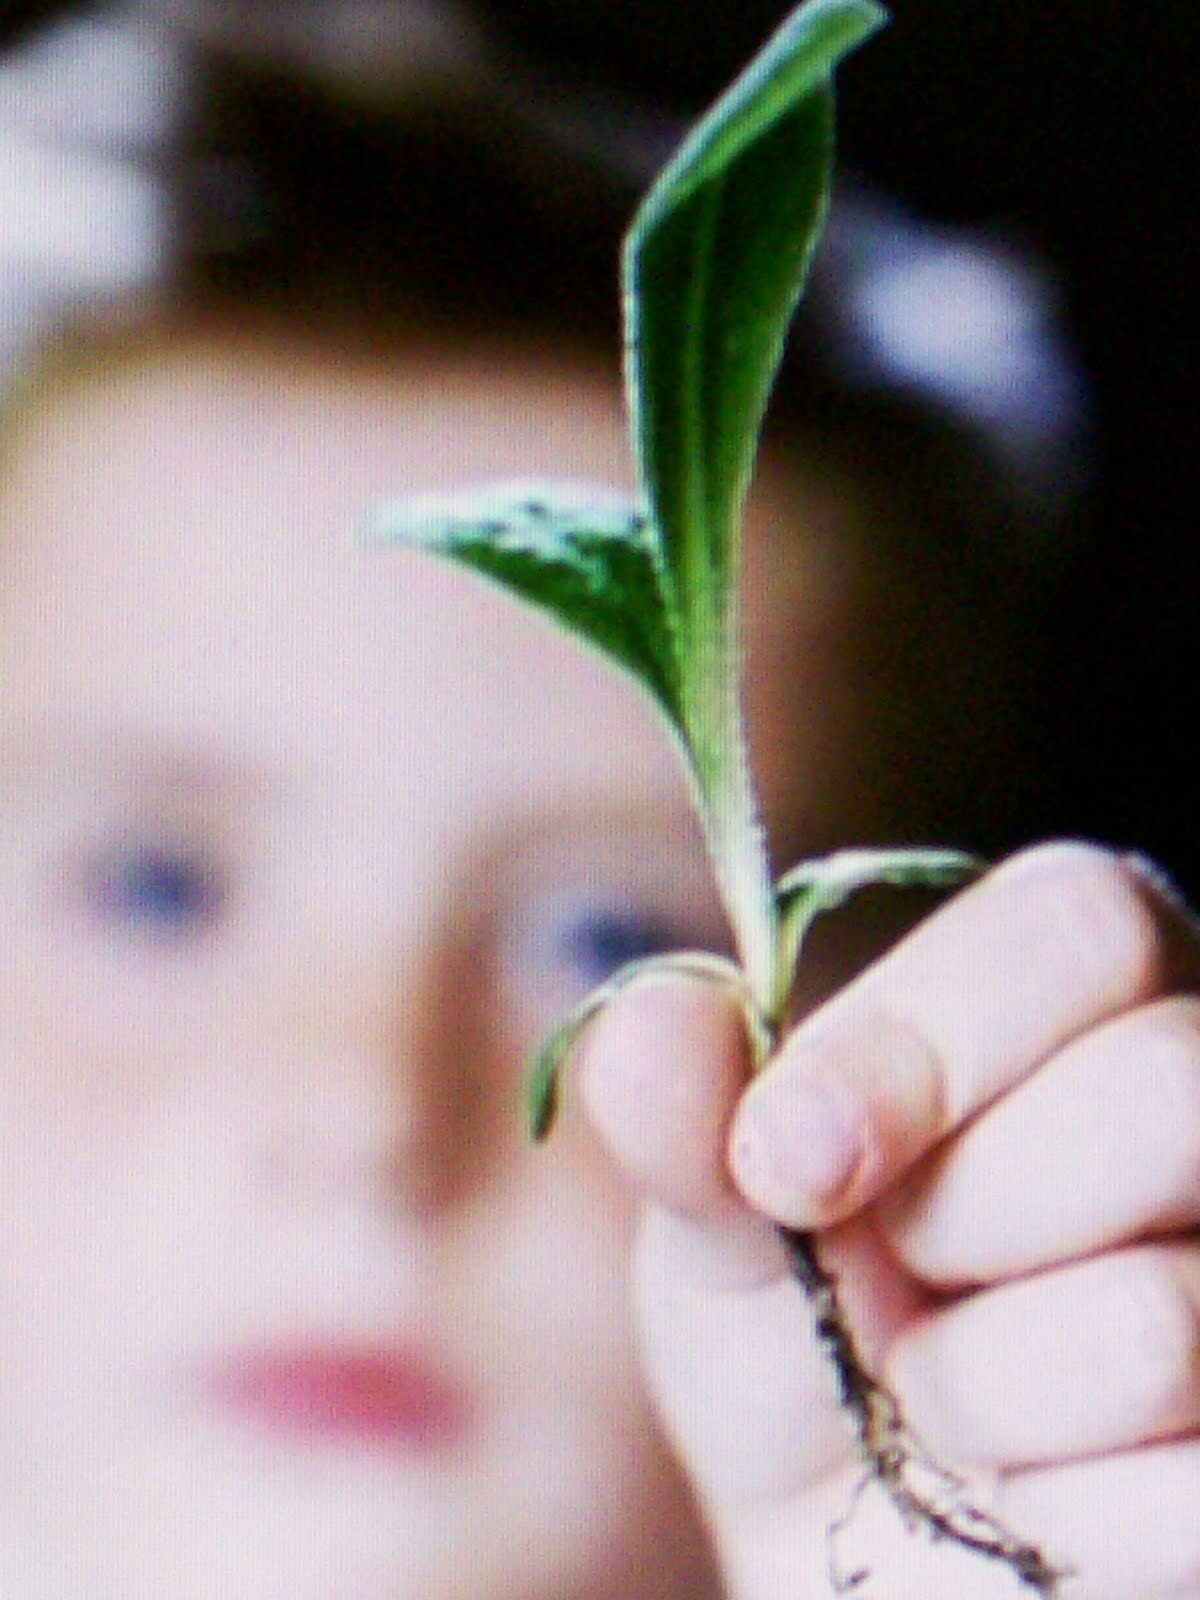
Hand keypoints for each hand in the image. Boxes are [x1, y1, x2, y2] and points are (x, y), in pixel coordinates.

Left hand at [577, 842, 1199, 1598]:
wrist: (851, 1550)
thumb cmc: (801, 1335)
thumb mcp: (722, 1217)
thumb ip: (687, 1116)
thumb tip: (655, 1027)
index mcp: (1077, 996)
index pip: (1079, 924)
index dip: (923, 1040)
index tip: (784, 1156)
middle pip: (1161, 1090)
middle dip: (958, 1218)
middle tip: (895, 1269)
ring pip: (1155, 1317)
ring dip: (976, 1388)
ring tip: (940, 1386)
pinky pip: (1187, 1492)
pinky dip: (1045, 1513)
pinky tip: (1025, 1490)